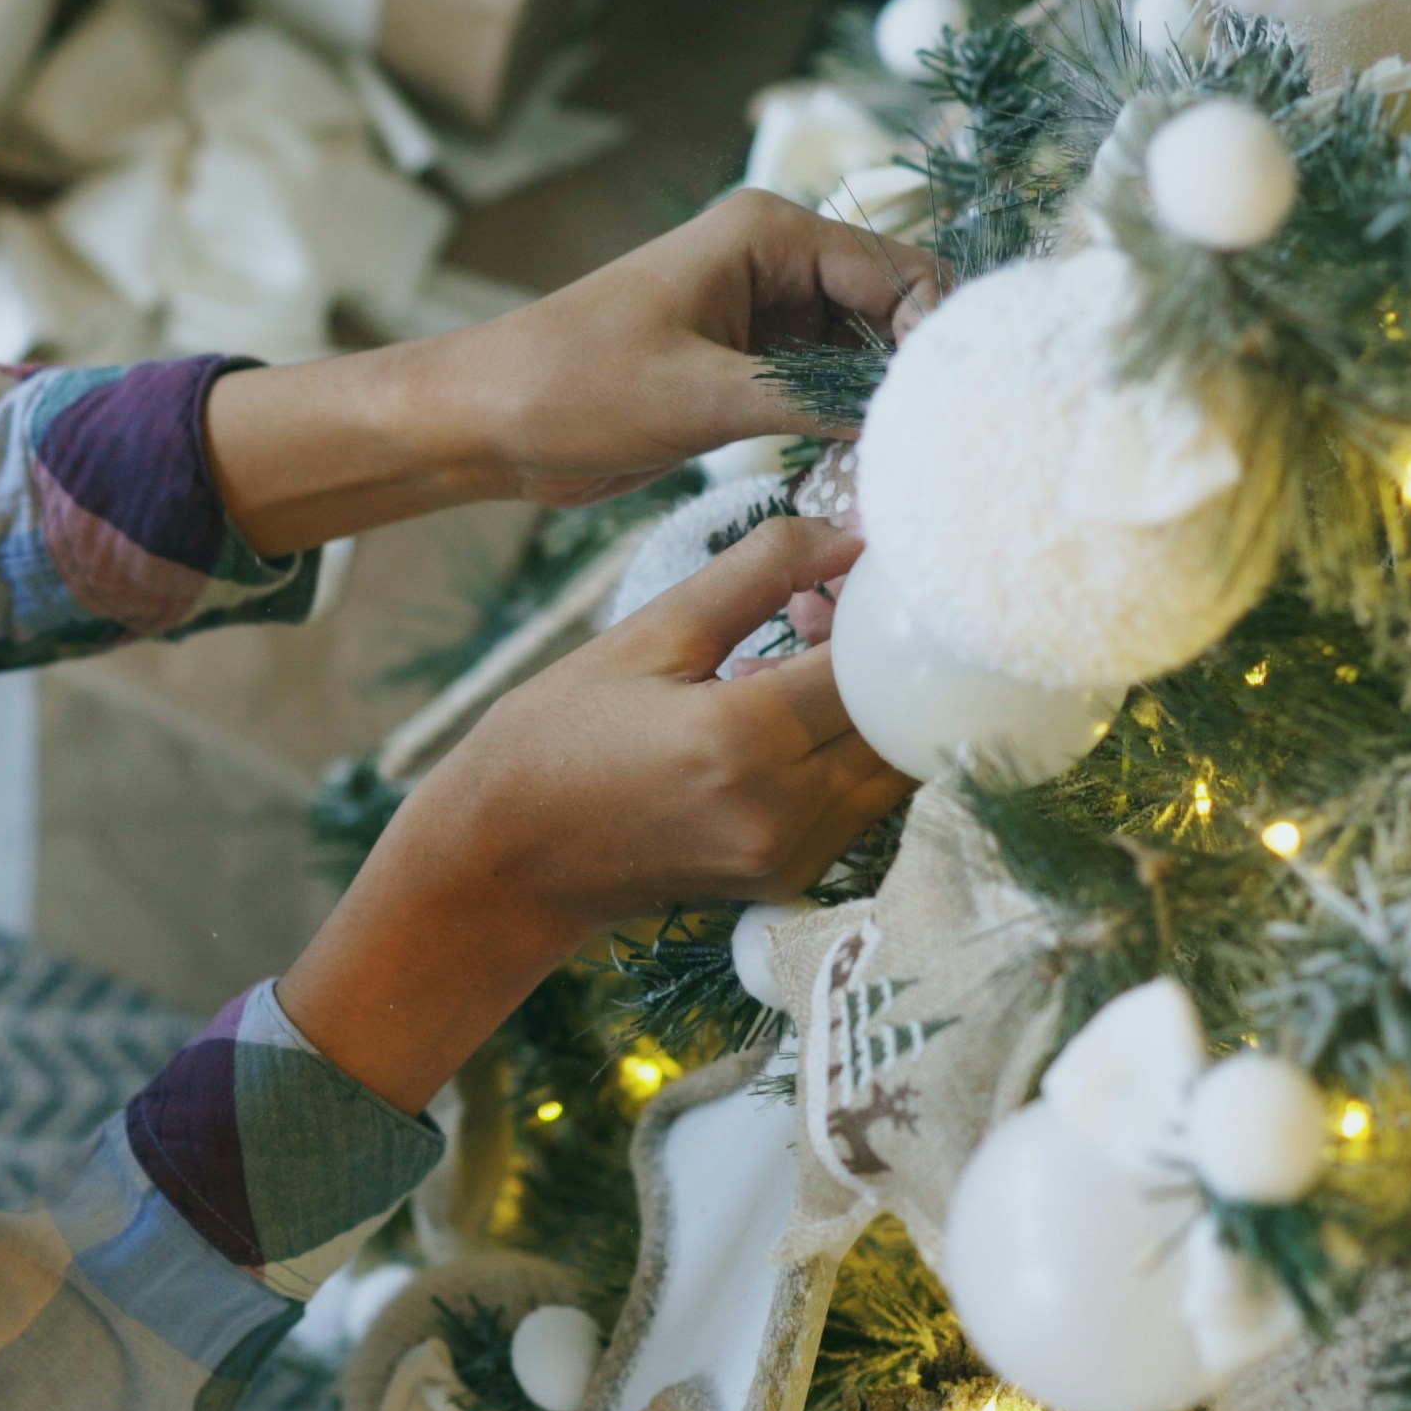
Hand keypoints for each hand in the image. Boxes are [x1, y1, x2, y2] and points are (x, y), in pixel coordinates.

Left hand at [201, 194, 941, 552]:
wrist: (487, 421)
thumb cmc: (572, 387)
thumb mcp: (700, 398)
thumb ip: (809, 402)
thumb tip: (903, 424)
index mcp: (768, 235)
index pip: (898, 273)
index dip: (940, 337)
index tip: (967, 409)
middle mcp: (778, 262)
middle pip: (894, 311)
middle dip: (920, 374)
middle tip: (952, 450)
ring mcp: (767, 316)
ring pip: (865, 357)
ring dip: (887, 408)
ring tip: (920, 470)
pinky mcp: (750, 366)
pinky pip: (827, 391)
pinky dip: (849, 428)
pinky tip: (869, 475)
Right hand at [276, 520, 915, 1110]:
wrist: (502, 862)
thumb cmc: (558, 735)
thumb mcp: (650, 634)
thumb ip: (760, 573)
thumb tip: (853, 534)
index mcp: (742, 740)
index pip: (875, 663)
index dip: (883, 609)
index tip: (861, 568)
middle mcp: (782, 810)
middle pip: (907, 720)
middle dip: (888, 654)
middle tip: (827, 607)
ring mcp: (792, 855)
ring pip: (898, 764)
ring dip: (876, 702)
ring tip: (798, 653)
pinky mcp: (793, 877)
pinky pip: (865, 799)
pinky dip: (852, 746)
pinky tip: (785, 709)